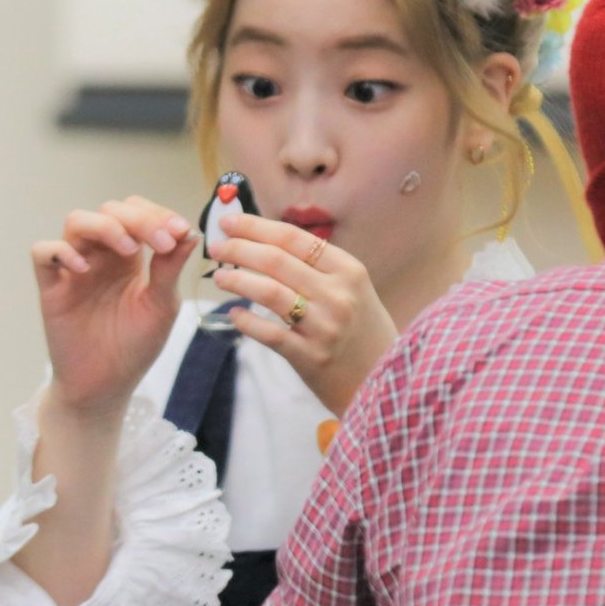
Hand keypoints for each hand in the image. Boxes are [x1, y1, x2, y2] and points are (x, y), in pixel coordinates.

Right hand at [31, 197, 197, 419]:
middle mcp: (101, 257)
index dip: (158, 214)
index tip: (179, 231)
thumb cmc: (134, 347)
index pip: (138, 213)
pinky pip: (43, 252)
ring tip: (128, 250)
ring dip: (105, 226)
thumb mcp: (161, 306)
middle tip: (161, 242)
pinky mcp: (51, 289)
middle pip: (110, 210)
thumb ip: (170, 269)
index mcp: (129, 258)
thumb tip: (191, 233)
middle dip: (139, 218)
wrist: (105, 387)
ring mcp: (74, 269)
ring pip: (77, 221)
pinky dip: (60, 251)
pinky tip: (83, 269)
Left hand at [207, 212, 396, 415]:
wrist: (388, 383)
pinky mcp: (311, 357)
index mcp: (349, 270)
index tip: (231, 222)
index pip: (294, 239)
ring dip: (238, 280)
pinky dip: (247, 322)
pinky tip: (235, 315)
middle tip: (216, 247)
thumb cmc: (366, 333)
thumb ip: (321, 269)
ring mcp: (325, 326)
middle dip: (239, 249)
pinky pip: (270, 333)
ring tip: (220, 277)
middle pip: (276, 260)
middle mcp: (338, 294)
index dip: (256, 227)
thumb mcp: (356, 291)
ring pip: (269, 292)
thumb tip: (269, 244)